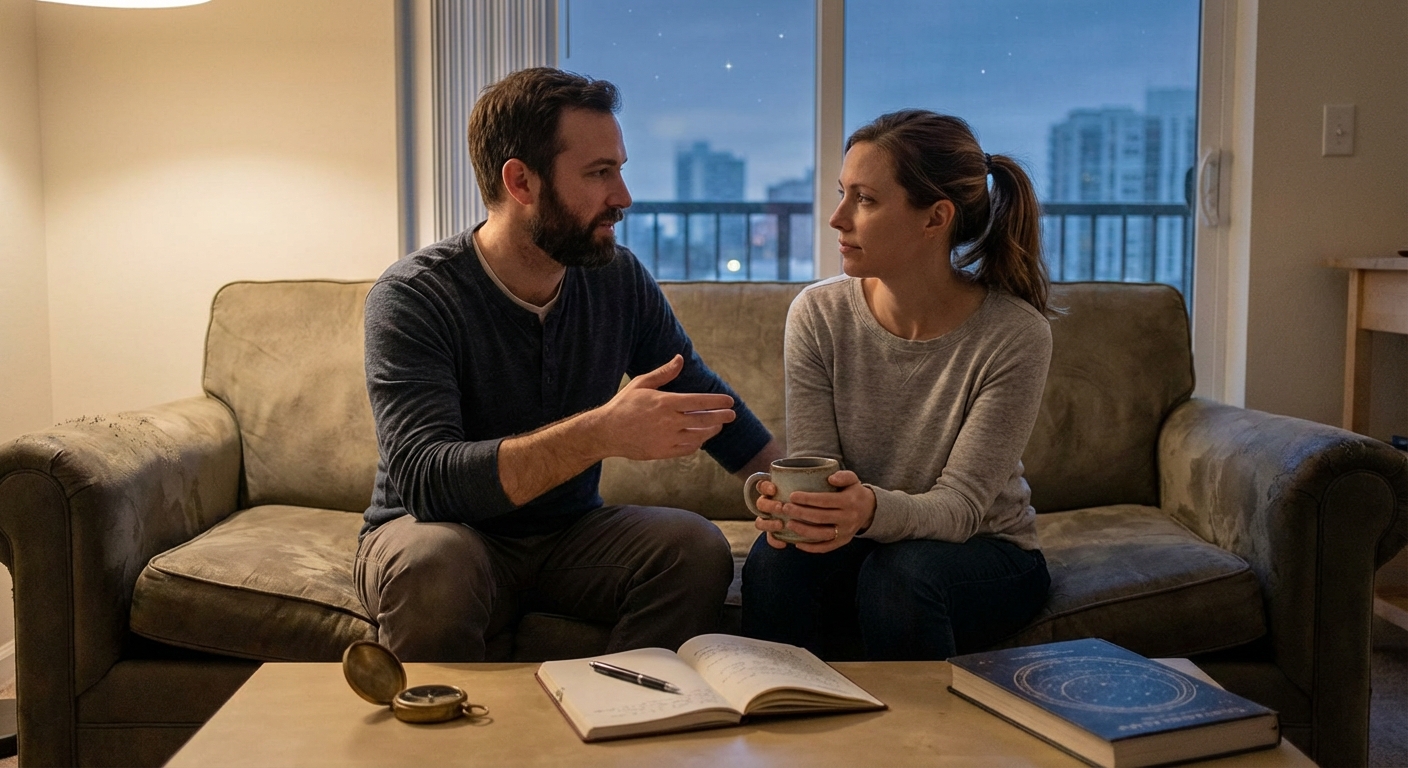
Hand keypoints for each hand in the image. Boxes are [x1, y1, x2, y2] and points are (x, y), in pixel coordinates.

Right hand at [593, 354, 736, 460]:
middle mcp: (669, 421)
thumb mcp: (641, 383)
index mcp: (666, 402)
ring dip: (711, 431)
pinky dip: (697, 443)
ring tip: (717, 426)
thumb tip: (680, 359)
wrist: (607, 432)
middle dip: (721, 417)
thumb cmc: (623, 405)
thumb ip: (664, 373)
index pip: (699, 401)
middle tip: (731, 415)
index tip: (729, 401)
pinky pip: (687, 449)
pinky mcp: (663, 452)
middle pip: (704, 420)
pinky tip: (700, 438)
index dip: (717, 401)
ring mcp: (667, 439)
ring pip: (698, 436)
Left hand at [753, 471, 874, 551]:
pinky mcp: (842, 542)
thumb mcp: (853, 479)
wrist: (869, 510)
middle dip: (800, 513)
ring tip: (788, 524)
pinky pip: (825, 548)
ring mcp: (845, 532)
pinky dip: (810, 548)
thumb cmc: (854, 492)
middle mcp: (848, 518)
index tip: (792, 496)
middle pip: (820, 518)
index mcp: (849, 502)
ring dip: (802, 530)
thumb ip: (843, 476)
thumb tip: (830, 478)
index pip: (825, 500)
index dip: (807, 499)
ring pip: (821, 535)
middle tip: (785, 508)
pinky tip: (797, 543)